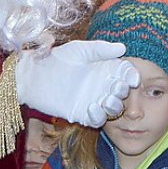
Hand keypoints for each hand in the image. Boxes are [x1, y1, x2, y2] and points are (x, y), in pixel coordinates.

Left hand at [15, 41, 140, 126]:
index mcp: (105, 68)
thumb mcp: (79, 50)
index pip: (125, 73)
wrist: (34, 76)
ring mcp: (94, 100)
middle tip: (116, 88)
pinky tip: (91, 107)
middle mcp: (102, 85)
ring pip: (114, 109)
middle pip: (123, 92)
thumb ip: (100, 49)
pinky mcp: (82, 114)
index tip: (133, 79)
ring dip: (114, 106)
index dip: (131, 76)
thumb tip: (122, 48)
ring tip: (106, 100)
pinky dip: (98, 116)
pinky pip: (97, 120)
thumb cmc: (56, 58)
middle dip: (123, 92)